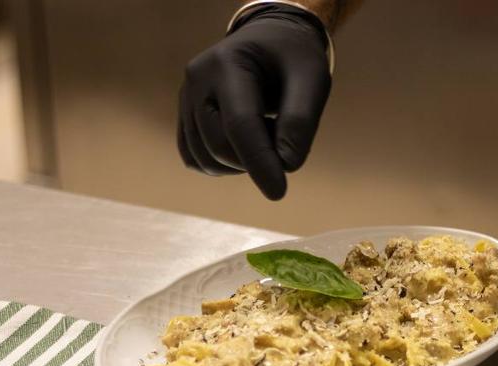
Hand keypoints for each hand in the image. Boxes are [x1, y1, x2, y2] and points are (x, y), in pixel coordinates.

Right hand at [178, 4, 331, 199]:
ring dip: (241, 164)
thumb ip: (301, 120)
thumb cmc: (293, 59)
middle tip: (283, 138)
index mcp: (228, 63)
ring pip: (206, 159)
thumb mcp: (312, 78)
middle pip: (219, 145)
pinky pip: (197, 160)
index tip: (279, 192)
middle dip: (255, 160)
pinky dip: (224, 166)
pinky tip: (246, 146)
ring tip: (265, 132)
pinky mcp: (185, 119)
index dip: (259, 161)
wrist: (268, 41)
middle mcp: (197, 81)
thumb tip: (286, 165)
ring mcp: (185, 100)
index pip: (239, 123)